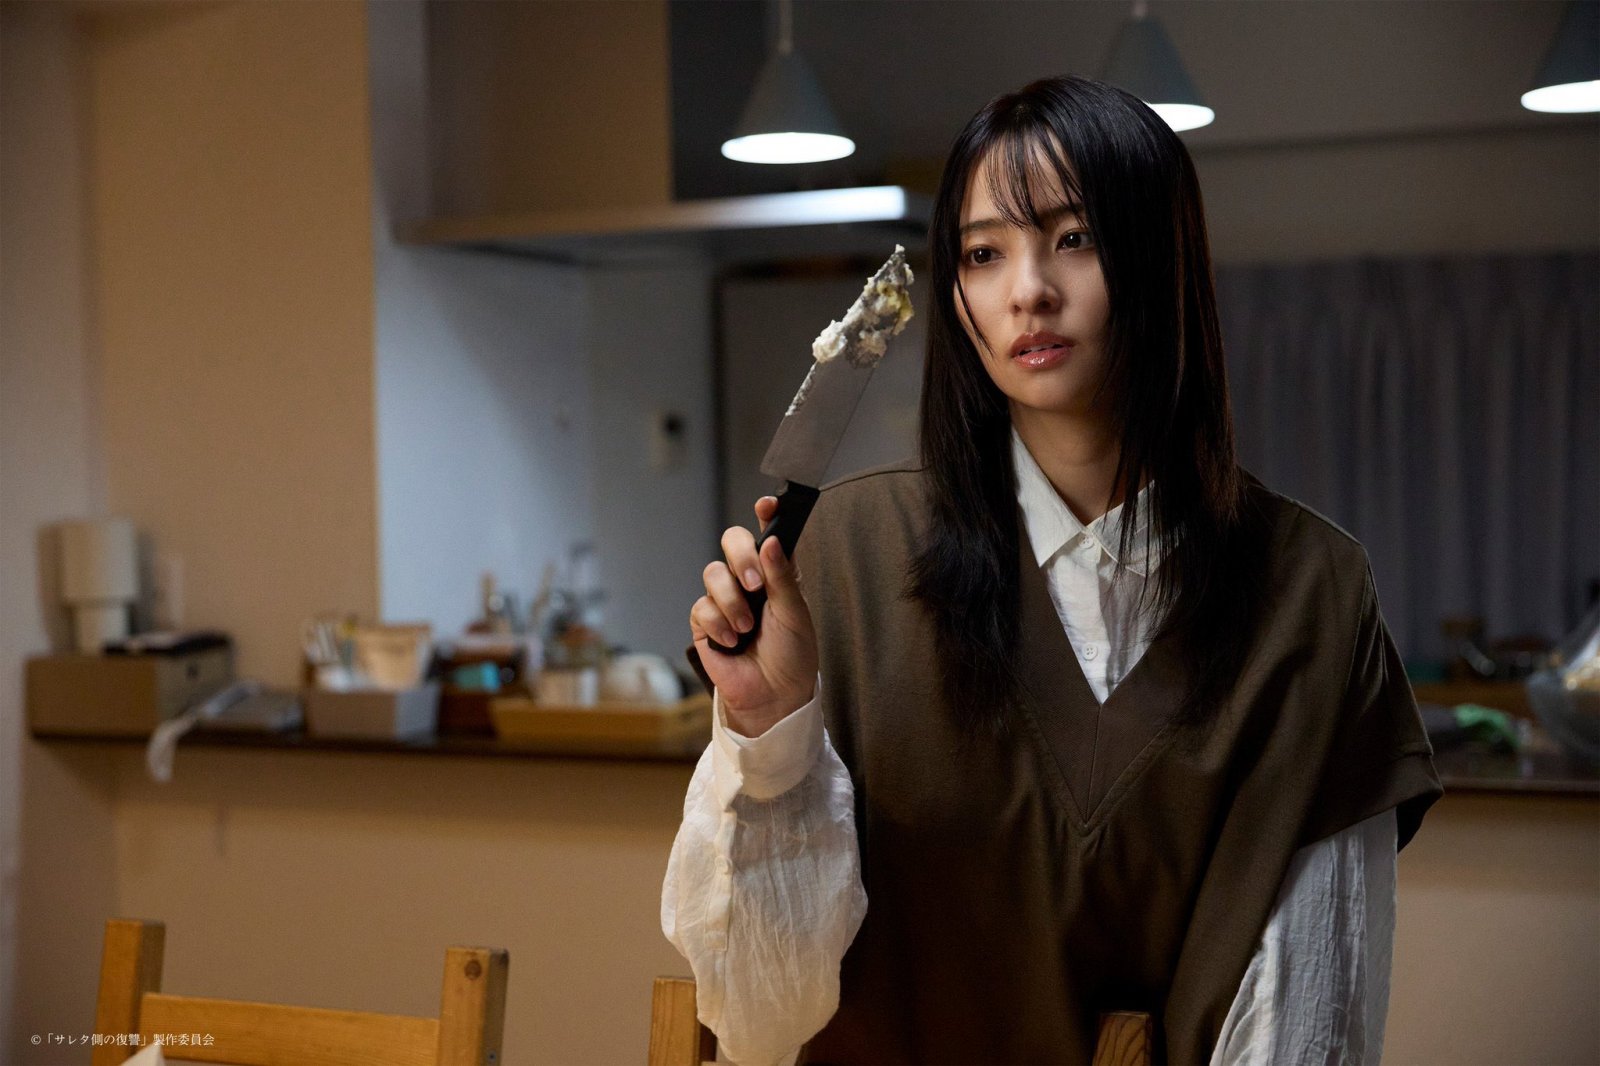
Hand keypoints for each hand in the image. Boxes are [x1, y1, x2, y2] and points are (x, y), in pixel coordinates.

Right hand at [689, 496, 818, 735]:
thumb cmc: (792, 654)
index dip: (766, 513)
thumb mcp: (795, 613)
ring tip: (747, 628)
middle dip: (740, 556)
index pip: (769, 533)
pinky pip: (701, 607)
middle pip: (732, 541)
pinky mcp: (705, 622)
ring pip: (713, 573)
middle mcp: (749, 580)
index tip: (766, 504)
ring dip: (731, 601)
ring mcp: (725, 599)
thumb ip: (782, 576)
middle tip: (755, 583)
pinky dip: (718, 623)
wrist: (774, 695)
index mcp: (777, 572)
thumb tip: (771, 540)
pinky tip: (732, 641)